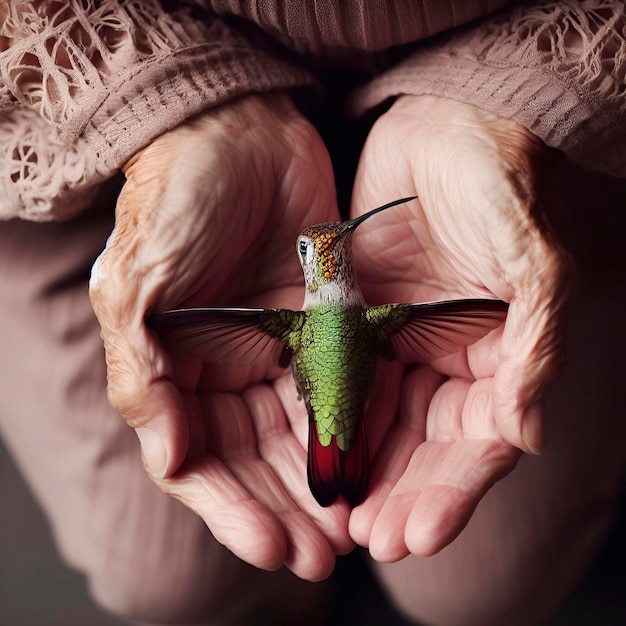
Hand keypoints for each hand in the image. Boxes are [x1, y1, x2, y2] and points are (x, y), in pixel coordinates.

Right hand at [89, 93, 352, 580]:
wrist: (239, 130)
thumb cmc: (179, 195)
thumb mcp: (139, 278)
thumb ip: (140, 367)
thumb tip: (164, 455)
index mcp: (174, 369)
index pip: (199, 461)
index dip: (233, 509)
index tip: (275, 544)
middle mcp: (224, 370)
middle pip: (254, 461)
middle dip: (286, 510)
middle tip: (325, 556)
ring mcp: (274, 351)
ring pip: (299, 436)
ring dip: (322, 485)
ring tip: (354, 531)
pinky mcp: (319, 326)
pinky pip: (336, 390)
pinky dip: (350, 431)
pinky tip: (372, 465)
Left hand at [348, 95, 568, 560]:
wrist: (449, 124)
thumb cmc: (504, 184)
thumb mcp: (536, 262)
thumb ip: (536, 347)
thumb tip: (527, 434)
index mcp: (499, 355)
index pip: (478, 443)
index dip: (451, 493)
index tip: (416, 534)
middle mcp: (449, 357)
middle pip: (424, 445)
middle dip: (399, 495)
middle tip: (366, 541)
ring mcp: (401, 339)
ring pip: (379, 421)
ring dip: (360, 470)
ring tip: (336, 518)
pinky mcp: (359, 316)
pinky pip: (342, 375)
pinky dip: (330, 418)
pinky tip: (311, 453)